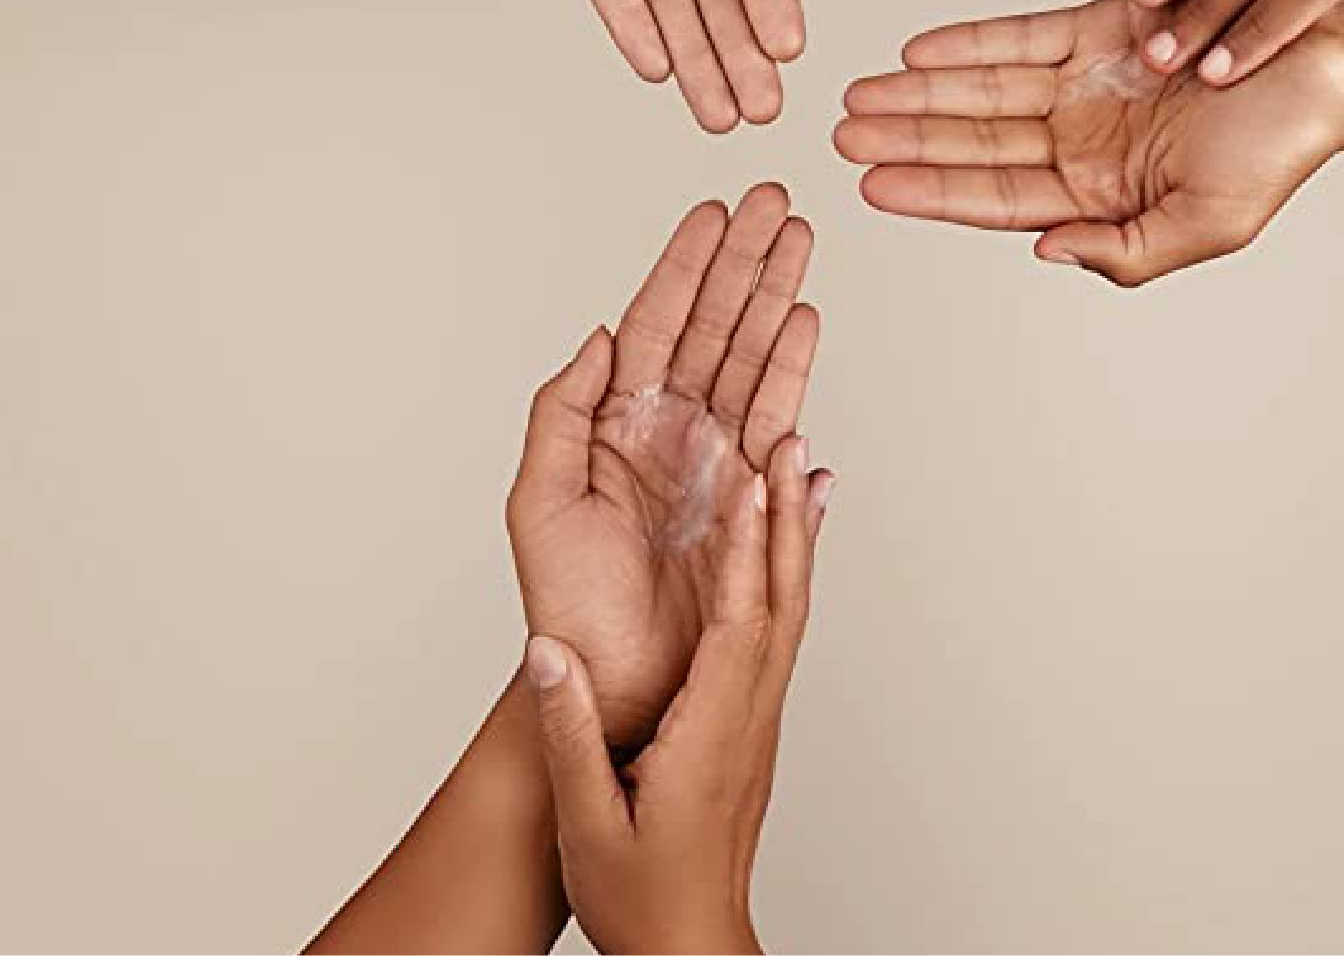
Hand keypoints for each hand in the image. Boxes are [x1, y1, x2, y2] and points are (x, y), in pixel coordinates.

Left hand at [507, 184, 830, 748]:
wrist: (615, 684)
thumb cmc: (566, 602)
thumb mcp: (539, 501)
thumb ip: (560, 411)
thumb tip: (599, 339)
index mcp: (614, 417)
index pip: (656, 320)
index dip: (685, 265)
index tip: (713, 212)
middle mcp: (669, 424)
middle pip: (714, 321)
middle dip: (744, 259)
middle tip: (774, 201)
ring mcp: (715, 453)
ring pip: (751, 353)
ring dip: (775, 294)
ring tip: (798, 239)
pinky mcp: (753, 489)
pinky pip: (777, 413)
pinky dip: (794, 364)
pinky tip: (805, 318)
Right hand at [525, 430, 822, 955]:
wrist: (690, 949)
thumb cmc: (641, 897)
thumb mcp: (588, 822)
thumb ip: (570, 733)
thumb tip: (548, 647)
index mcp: (713, 732)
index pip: (741, 625)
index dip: (750, 549)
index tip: (754, 480)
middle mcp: (750, 714)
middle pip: (783, 600)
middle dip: (788, 515)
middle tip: (789, 439)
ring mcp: (759, 716)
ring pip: (788, 610)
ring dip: (793, 535)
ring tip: (795, 465)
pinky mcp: (752, 721)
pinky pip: (779, 629)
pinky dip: (785, 573)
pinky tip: (784, 544)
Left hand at [836, 0, 1343, 284]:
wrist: (1331, 63)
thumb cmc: (1283, 149)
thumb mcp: (1206, 225)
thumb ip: (1125, 249)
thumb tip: (1045, 251)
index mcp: (1101, 193)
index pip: (996, 196)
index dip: (930, 190)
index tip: (870, 186)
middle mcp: (1083, 138)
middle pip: (974, 142)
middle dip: (905, 139)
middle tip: (837, 137)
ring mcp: (1087, 82)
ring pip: (984, 90)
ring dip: (920, 94)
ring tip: (858, 97)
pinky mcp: (1101, 26)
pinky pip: (1022, 36)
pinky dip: (970, 42)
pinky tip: (917, 52)